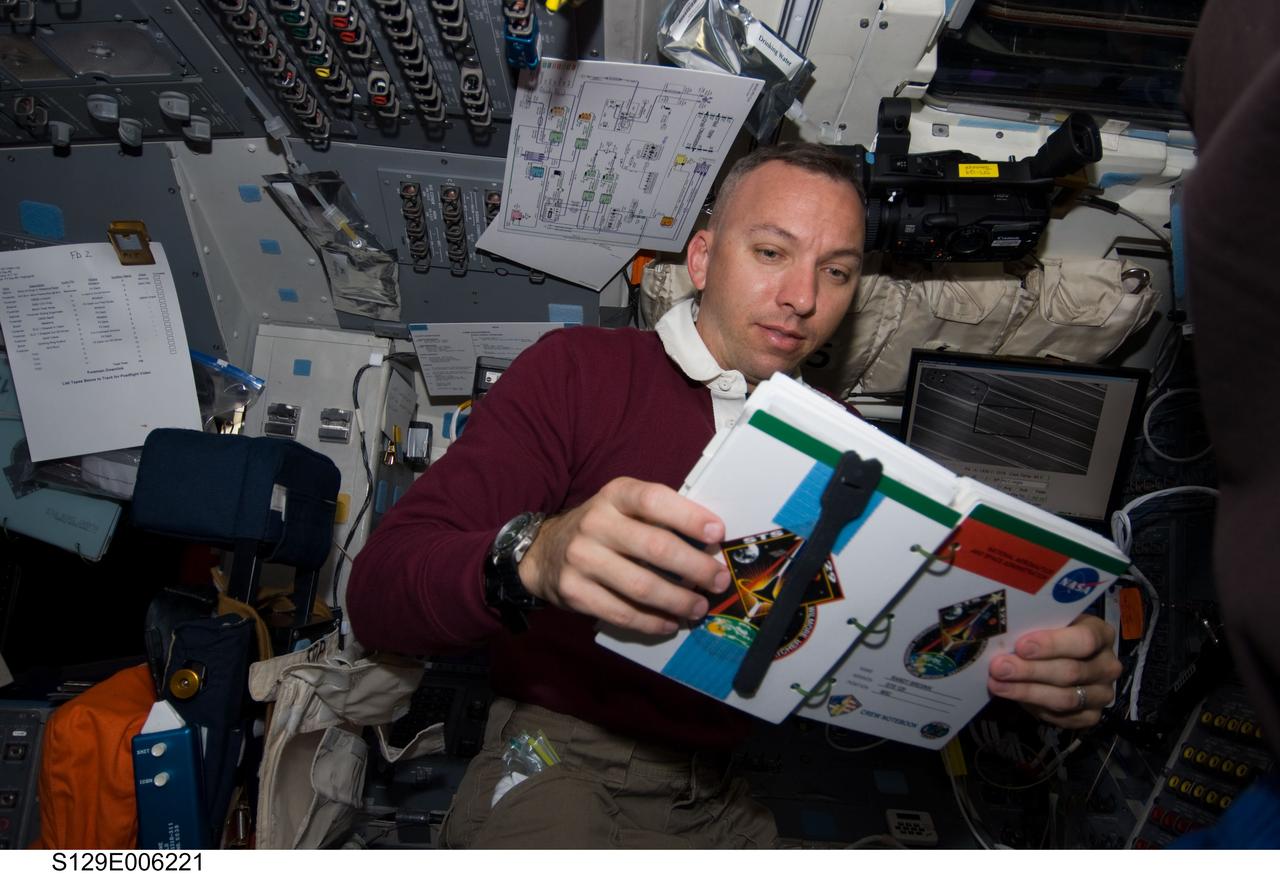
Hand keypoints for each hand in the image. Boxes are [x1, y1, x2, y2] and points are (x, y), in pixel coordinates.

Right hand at [518, 477, 730, 635]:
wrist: (543, 552)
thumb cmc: (601, 528)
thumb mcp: (622, 507)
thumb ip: (659, 517)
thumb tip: (710, 544)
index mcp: (614, 495)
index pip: (654, 500)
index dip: (689, 517)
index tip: (718, 533)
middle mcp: (595, 523)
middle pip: (655, 547)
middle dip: (696, 568)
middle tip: (719, 580)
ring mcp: (581, 558)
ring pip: (642, 586)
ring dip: (678, 601)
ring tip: (699, 607)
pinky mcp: (574, 592)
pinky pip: (622, 612)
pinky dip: (651, 622)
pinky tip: (669, 623)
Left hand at [987, 614, 1121, 728]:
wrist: (1064, 660)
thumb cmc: (1051, 637)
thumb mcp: (1048, 624)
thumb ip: (1035, 629)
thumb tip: (1004, 636)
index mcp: (1102, 634)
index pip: (1084, 640)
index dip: (1052, 644)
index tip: (1021, 646)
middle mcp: (1108, 666)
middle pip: (1070, 672)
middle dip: (1030, 670)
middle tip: (999, 667)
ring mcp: (1103, 693)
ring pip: (1065, 698)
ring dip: (1027, 692)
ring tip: (997, 684)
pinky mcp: (1092, 716)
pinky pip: (1064, 717)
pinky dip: (1036, 708)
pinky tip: (1015, 697)